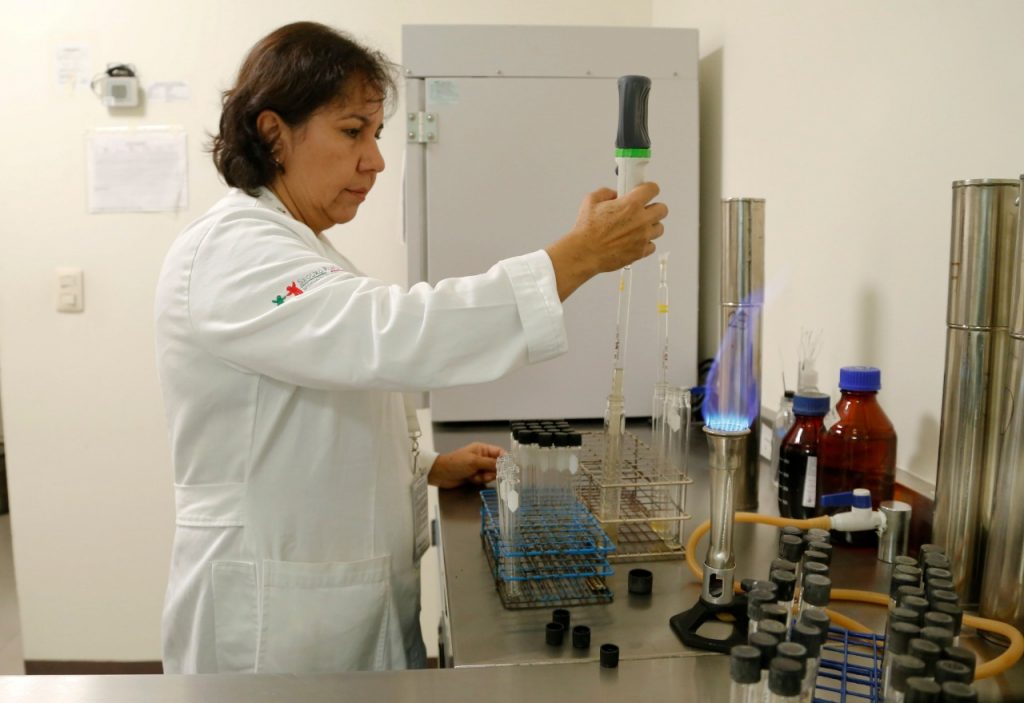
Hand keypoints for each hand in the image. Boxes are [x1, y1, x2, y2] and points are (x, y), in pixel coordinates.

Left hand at [428, 442, 502, 488]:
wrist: (441, 474)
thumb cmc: (456, 463)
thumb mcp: (474, 461)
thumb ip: (491, 463)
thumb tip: (505, 465)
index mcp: (482, 449)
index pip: (499, 452)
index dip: (505, 460)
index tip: (509, 468)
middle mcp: (482, 457)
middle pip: (497, 465)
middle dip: (492, 471)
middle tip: (484, 474)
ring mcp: (479, 467)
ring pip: (491, 473)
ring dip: (485, 477)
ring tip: (475, 476)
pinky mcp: (475, 476)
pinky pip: (484, 479)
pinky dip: (479, 480)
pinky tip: (471, 479)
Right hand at [545, 182, 667, 300]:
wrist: (584, 253)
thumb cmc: (586, 230)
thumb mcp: (591, 201)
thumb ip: (607, 193)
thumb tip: (614, 194)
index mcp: (631, 204)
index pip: (653, 189)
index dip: (649, 189)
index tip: (645, 192)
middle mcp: (641, 220)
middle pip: (662, 209)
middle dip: (654, 208)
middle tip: (643, 211)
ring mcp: (643, 237)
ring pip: (659, 228)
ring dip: (650, 226)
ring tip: (637, 228)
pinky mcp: (641, 252)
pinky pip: (652, 245)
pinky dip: (645, 243)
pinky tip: (634, 241)